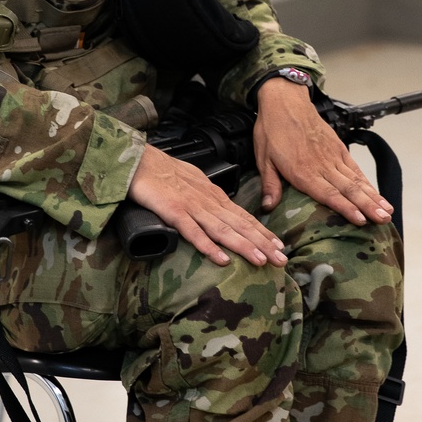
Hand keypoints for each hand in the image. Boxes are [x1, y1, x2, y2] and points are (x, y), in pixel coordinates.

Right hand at [128, 142, 287, 267]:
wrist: (140, 160)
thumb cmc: (164, 172)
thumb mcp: (194, 183)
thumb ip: (207, 198)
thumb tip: (220, 212)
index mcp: (213, 196)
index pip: (244, 217)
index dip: (263, 232)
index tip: (279, 246)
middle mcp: (208, 202)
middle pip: (240, 225)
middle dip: (263, 243)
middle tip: (281, 260)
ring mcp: (192, 207)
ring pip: (223, 230)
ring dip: (244, 246)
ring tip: (261, 261)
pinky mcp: (173, 211)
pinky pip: (193, 232)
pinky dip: (208, 247)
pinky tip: (221, 259)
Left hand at [254, 78, 392, 225]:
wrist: (285, 100)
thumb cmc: (272, 129)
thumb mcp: (263, 158)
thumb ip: (270, 184)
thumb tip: (267, 207)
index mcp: (303, 171)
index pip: (328, 194)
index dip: (346, 208)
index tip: (361, 220)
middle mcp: (322, 165)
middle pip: (349, 189)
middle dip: (368, 206)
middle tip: (383, 220)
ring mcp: (333, 156)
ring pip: (356, 180)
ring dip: (373, 197)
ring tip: (387, 212)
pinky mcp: (338, 148)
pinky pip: (355, 168)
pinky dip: (367, 182)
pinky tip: (376, 194)